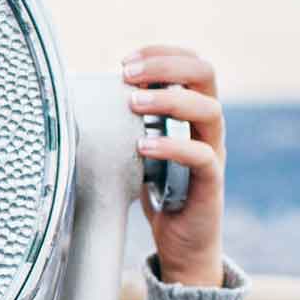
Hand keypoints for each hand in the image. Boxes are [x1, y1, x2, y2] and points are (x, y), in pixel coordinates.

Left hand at [123, 45, 225, 287]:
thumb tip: (84, 100)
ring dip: (168, 99)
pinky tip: (143, 146)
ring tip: (133, 104)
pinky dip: (172, 146)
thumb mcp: (139, 149)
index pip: (191, 64)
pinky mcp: (212, 183)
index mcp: (193, 112)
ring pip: (210, 110)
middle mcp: (208, 127)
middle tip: (128, 74)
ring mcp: (214, 153)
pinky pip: (202, 156)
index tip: (125, 60)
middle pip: (205, 74)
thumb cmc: (159, 193)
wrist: (182, 246)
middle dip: (165, 66)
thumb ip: (126, 124)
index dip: (161, 54)